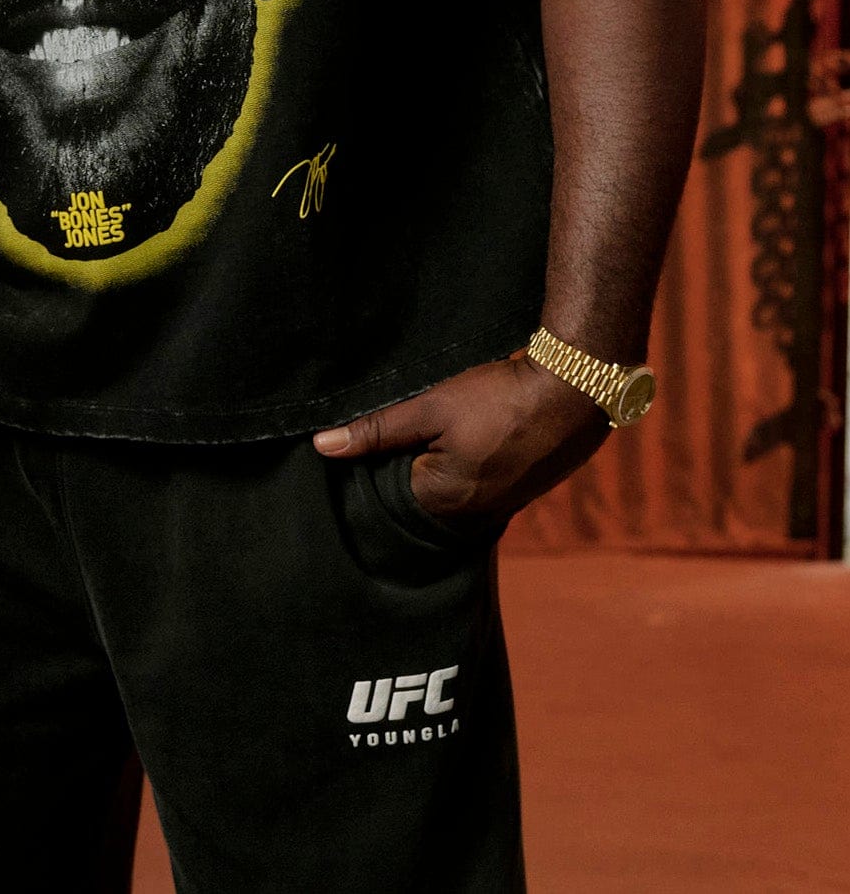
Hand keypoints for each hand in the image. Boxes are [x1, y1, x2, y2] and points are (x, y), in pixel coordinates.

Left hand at [312, 353, 610, 526]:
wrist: (577, 386)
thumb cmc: (500, 397)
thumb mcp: (431, 406)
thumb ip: (377, 429)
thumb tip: (322, 446)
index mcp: (444, 500)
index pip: (391, 489)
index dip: (381, 457)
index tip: (378, 430)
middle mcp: (474, 513)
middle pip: (424, 489)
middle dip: (413, 459)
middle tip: (416, 421)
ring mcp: (505, 502)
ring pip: (456, 482)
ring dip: (447, 457)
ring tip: (450, 424)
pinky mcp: (526, 485)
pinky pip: (485, 478)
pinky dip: (475, 457)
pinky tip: (477, 431)